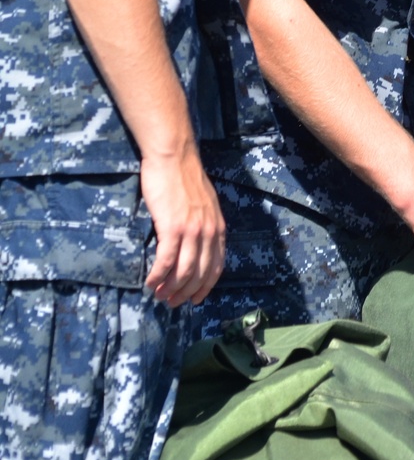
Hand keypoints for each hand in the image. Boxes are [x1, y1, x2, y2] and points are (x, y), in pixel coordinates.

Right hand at [141, 143, 225, 307]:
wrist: (173, 156)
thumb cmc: (184, 177)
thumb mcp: (205, 203)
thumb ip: (204, 224)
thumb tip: (195, 245)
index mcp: (217, 227)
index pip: (216, 266)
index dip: (205, 287)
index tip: (195, 299)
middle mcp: (208, 231)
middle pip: (200, 274)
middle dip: (186, 293)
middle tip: (171, 302)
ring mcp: (191, 230)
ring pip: (183, 271)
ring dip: (170, 288)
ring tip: (159, 296)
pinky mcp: (172, 227)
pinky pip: (165, 261)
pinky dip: (157, 276)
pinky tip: (149, 282)